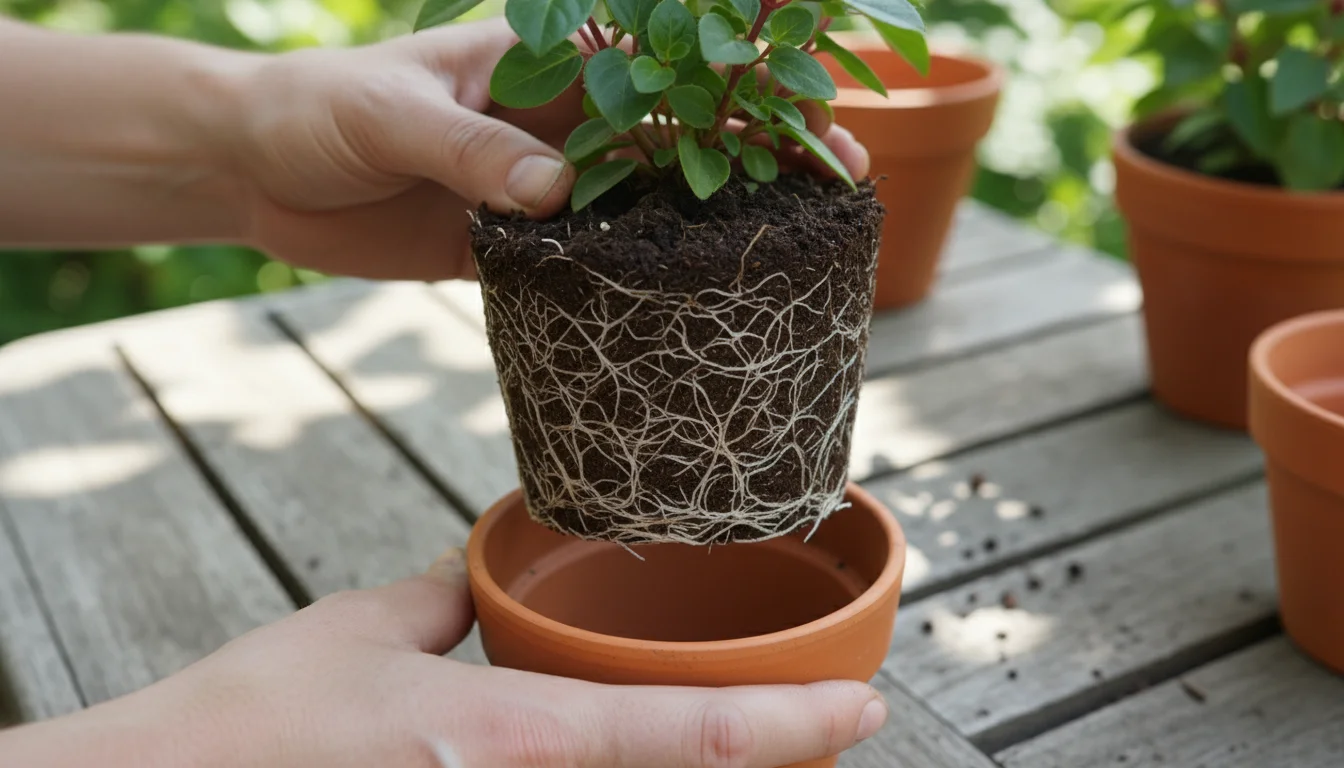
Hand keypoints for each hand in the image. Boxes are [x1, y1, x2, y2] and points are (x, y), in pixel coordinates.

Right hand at [0, 546, 887, 767]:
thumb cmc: (253, 722)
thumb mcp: (362, 633)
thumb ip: (443, 599)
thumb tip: (479, 573)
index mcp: (517, 739)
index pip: (689, 735)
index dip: (794, 729)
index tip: (869, 712)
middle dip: (763, 763)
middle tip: (824, 723)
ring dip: (702, 767)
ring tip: (751, 733)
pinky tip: (636, 749)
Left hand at [228, 18, 869, 281]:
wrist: (254, 170)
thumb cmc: (317, 111)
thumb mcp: (390, 116)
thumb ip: (473, 149)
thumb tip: (557, 192)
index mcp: (546, 64)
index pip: (664, 69)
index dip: (743, 88)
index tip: (813, 116)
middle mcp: (560, 123)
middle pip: (679, 138)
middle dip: (758, 158)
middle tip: (837, 191)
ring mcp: (544, 187)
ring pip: (646, 205)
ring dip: (709, 226)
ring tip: (787, 254)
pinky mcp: (516, 245)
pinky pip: (591, 261)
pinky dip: (634, 280)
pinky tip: (685, 303)